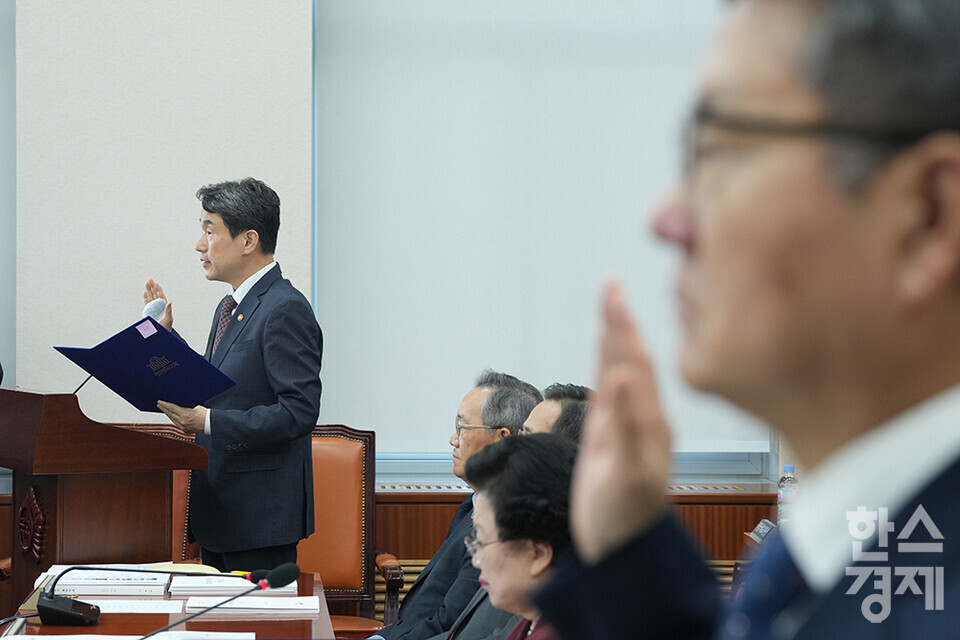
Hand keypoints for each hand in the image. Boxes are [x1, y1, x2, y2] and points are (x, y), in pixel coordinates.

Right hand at [143, 278, 173, 330]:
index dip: (158, 290)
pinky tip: (145, 292)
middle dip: (152, 287)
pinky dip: (146, 297)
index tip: (156, 283)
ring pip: (151, 297)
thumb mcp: (168, 319)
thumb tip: (170, 302)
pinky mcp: (149, 311)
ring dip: (149, 290)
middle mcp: (159, 306)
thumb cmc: (166, 327)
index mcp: (164, 307)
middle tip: (150, 279)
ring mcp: (154, 308)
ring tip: (147, 283)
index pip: (161, 296)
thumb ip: (169, 310)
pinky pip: (147, 303)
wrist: (160, 333)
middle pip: (155, 294)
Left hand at [157, 400, 205, 434]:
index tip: (160, 402)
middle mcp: (182, 421)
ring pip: (172, 419)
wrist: (211, 424)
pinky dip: (173, 420)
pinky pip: (176, 424)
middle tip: (159, 404)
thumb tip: (183, 409)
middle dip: (164, 408)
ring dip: (168, 414)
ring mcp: (183, 427)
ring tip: (164, 410)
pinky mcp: (185, 430)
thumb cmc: (206, 415)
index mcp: (185, 414)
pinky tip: (172, 417)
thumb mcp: (196, 407)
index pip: (171, 408)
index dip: (164, 404)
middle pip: (170, 414)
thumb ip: (187, 409)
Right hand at [571, 281, 672, 564]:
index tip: (613, 289)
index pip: (635, 360)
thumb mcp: (625, 474)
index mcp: (651, 419)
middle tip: (610, 284)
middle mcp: (643, 415)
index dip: (623, 325)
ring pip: (622, 370)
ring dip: (615, 336)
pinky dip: (606, 364)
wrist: (625, 550)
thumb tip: (620, 376)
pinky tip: (604, 349)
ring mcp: (629, 424)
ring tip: (609, 304)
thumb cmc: (627, 517)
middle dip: (620, 320)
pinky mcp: (613, 435)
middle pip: (630, 357)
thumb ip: (624, 424)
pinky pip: (610, 390)